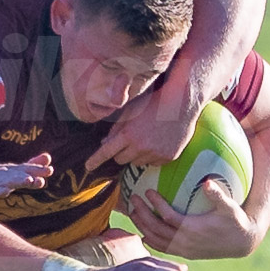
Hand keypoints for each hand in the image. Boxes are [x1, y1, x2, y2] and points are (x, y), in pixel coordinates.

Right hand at [0, 153, 51, 209]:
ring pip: (2, 180)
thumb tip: (49, 159)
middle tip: (46, 172)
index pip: (22, 169)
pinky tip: (5, 191)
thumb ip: (28, 168)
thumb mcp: (7, 174)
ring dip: (16, 180)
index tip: (50, 169)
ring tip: (29, 181)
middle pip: (15, 173)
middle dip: (30, 173)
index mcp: (4, 172)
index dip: (35, 169)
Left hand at [84, 88, 199, 170]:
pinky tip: (157, 141)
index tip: (88, 167)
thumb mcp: (130, 111)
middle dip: (120, 152)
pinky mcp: (167, 158)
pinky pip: (152, 163)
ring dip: (136, 154)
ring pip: (136, 162)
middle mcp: (140, 147)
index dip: (95, 160)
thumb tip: (105, 143)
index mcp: (128, 134)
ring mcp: (155, 154)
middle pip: (120, 160)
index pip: (106, 152)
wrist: (181, 104)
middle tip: (128, 140)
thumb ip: (116, 128)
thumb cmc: (153, 103)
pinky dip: (151, 156)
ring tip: (146, 138)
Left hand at [130, 178, 256, 259]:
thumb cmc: (236, 221)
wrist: (242, 243)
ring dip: (142, 226)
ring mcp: (184, 249)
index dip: (156, 204)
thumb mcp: (230, 207)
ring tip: (133, 212)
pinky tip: (144, 233)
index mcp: (193, 229)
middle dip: (142, 214)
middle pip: (156, 229)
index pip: (167, 217)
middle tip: (133, 198)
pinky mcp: (185, 253)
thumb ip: (217, 195)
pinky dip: (151, 241)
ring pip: (156, 240)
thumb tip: (207, 182)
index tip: (148, 191)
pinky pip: (163, 248)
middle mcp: (185, 241)